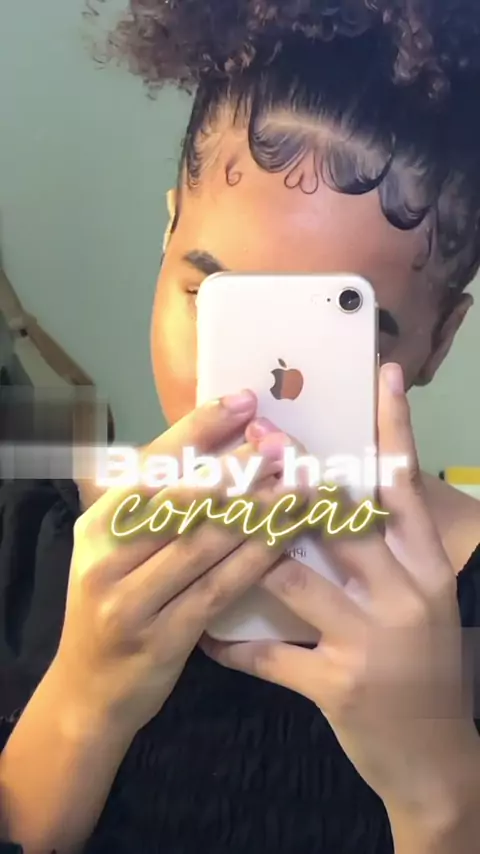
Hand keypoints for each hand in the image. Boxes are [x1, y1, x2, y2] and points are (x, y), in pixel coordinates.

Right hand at [51, 391, 295, 738]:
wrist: (90, 690)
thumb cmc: (115, 605)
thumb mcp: (116, 550)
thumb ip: (155, 505)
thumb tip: (217, 447)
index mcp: (97, 524)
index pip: (151, 465)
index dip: (198, 429)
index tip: (243, 401)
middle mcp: (107, 556)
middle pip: (182, 499)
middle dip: (238, 466)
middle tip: (284, 441)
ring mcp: (132, 599)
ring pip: (205, 541)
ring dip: (257, 507)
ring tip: (299, 480)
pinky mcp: (163, 637)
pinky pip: (220, 587)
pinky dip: (257, 557)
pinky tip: (288, 535)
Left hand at [203, 364, 478, 820]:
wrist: (436, 755)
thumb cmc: (424, 665)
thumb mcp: (421, 600)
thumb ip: (385, 549)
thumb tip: (338, 494)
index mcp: (424, 567)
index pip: (406, 485)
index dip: (393, 428)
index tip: (382, 375)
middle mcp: (403, 594)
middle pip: (339, 518)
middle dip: (292, 475)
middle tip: (259, 436)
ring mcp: (370, 640)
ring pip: (291, 577)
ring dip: (244, 551)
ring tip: (203, 527)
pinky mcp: (337, 685)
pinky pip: (270, 655)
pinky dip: (234, 646)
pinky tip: (208, 640)